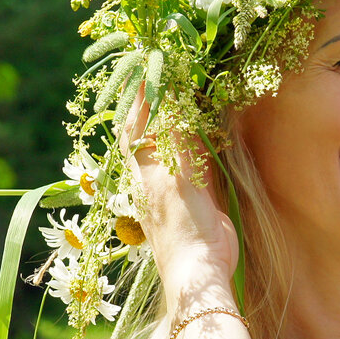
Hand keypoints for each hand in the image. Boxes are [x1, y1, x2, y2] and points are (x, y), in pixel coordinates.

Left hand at [119, 86, 238, 315]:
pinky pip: (192, 160)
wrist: (200, 272)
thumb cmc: (184, 228)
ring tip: (181, 91)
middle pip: (149, 131)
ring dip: (174, 119)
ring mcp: (175, 186)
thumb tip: (168, 100)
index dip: (139, 97)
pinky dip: (196, 140)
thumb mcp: (176, 179)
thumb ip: (174, 140)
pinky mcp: (197, 196)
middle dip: (152, 103)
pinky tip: (204, 130)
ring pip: (170, 143)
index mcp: (144, 171)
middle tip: (162, 73)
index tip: (146, 66)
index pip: (135, 125)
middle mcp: (155, 175)